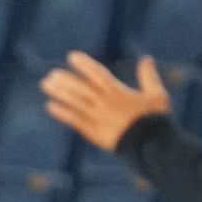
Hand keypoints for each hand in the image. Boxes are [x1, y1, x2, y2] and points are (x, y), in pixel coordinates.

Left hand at [41, 53, 171, 151]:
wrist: (149, 144)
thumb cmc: (155, 120)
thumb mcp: (156, 95)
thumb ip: (148, 76)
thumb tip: (146, 58)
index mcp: (118, 92)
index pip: (98, 73)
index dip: (84, 64)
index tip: (71, 56)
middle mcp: (104, 102)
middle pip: (81, 87)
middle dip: (65, 79)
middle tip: (51, 74)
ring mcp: (97, 117)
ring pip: (75, 102)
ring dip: (59, 92)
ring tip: (45, 85)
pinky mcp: (93, 132)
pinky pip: (74, 120)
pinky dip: (61, 113)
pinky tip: (49, 106)